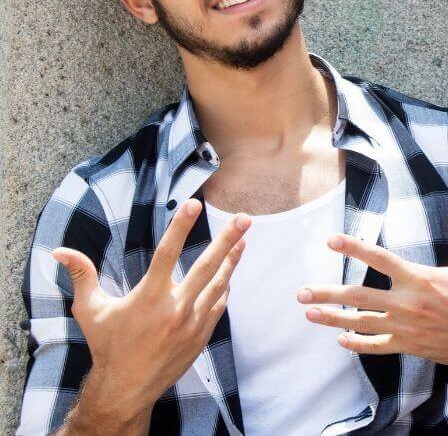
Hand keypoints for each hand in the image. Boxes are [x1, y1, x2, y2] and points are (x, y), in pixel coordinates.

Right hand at [53, 199, 247, 429]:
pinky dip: (225, 286)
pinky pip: (218, 304)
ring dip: (232, 259)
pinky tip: (230, 271)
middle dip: (227, 240)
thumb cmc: (107, 344)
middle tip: (243, 218)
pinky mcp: (201, 335)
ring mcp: (192, 323)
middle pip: (206, 266)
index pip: (167, 253)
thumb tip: (59, 251)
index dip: (180, 227)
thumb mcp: (89, 310)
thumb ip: (81, 276)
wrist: (127, 387)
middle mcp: (174, 308)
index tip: (194, 204)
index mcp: (148, 298)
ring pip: (218, 284)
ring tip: (243, 238)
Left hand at [298, 200, 447, 373]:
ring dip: (332, 318)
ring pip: (360, 322)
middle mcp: (407, 303)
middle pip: (358, 296)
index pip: (380, 259)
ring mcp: (405, 327)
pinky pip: (376, 346)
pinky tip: (341, 339)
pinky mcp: (409, 346)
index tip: (332, 241)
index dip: (354, 248)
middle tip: (301, 293)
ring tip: (310, 313)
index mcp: (419, 278)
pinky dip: (357, 343)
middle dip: (327, 293)